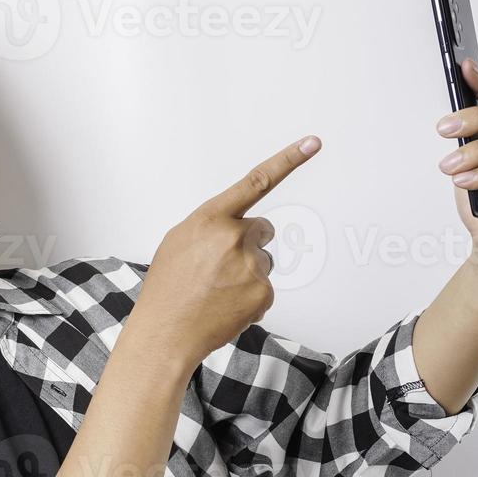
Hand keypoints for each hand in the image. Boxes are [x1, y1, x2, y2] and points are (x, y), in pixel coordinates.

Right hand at [134, 135, 321, 366]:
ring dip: (246, 274)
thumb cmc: (168, 288)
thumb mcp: (179, 242)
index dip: (287, 160)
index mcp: (210, 218)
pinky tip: (225, 306)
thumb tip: (233, 227)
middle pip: (262, 230)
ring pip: (263, 262)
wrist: (165, 332)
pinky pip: (264, 289)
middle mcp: (234, 237)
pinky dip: (249, 299)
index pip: (256, 182)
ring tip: (216, 291)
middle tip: (219, 268)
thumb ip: (210, 226)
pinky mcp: (262, 293)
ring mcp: (250, 265)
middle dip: (248, 245)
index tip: (312, 143)